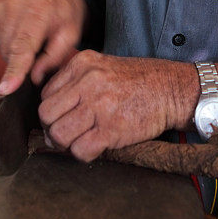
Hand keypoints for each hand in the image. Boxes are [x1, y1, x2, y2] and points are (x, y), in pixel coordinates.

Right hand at [0, 0, 87, 94]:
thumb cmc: (66, 11)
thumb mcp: (71, 34)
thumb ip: (54, 57)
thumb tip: (33, 78)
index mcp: (40, 8)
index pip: (24, 46)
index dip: (15, 70)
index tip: (5, 88)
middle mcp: (16, 4)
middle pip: (11, 51)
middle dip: (25, 60)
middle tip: (43, 47)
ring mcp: (2, 6)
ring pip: (3, 47)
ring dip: (17, 52)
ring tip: (35, 36)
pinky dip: (11, 43)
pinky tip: (24, 32)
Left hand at [38, 50, 195, 161]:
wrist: (171, 89)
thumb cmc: (138, 81)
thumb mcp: (103, 66)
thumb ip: (76, 79)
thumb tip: (50, 106)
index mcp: (82, 64)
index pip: (45, 94)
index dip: (52, 112)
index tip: (63, 118)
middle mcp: (88, 81)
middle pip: (46, 115)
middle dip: (53, 129)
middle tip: (66, 134)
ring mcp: (99, 105)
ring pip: (59, 134)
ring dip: (66, 144)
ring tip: (80, 141)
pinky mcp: (112, 128)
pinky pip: (80, 150)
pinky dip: (84, 154)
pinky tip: (95, 147)